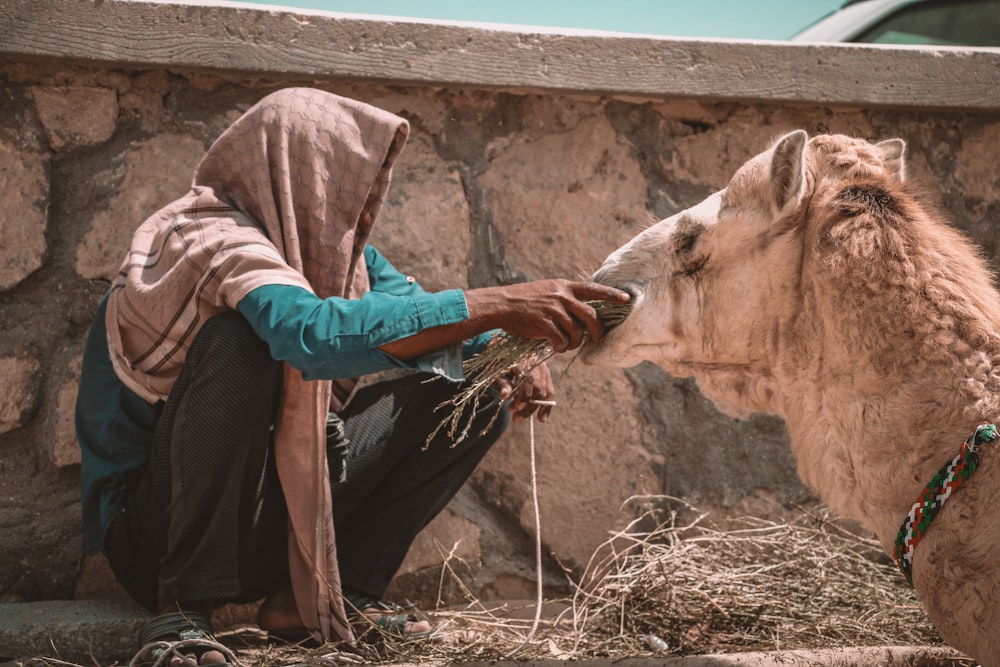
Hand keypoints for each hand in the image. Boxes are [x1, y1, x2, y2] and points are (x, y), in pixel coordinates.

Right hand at [467, 280, 630, 353]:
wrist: (501, 305)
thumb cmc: (524, 300)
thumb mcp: (547, 290)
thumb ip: (564, 298)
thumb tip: (583, 316)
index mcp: (564, 286)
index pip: (594, 289)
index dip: (612, 295)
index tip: (627, 299)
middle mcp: (562, 296)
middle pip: (591, 316)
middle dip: (598, 331)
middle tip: (599, 339)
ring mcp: (553, 309)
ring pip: (577, 332)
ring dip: (574, 342)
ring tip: (566, 345)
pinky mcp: (544, 323)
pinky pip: (561, 340)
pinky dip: (561, 347)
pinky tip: (554, 347)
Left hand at [494, 357, 554, 421]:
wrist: (506, 356)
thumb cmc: (499, 367)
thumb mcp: (496, 374)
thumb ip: (502, 384)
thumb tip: (505, 396)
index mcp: (524, 359)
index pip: (529, 379)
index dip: (525, 395)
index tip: (517, 408)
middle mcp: (537, 363)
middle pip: (538, 388)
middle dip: (528, 405)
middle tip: (515, 417)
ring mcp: (544, 369)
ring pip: (545, 392)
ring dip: (534, 408)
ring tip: (519, 418)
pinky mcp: (547, 376)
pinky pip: (550, 393)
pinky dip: (546, 407)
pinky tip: (542, 418)